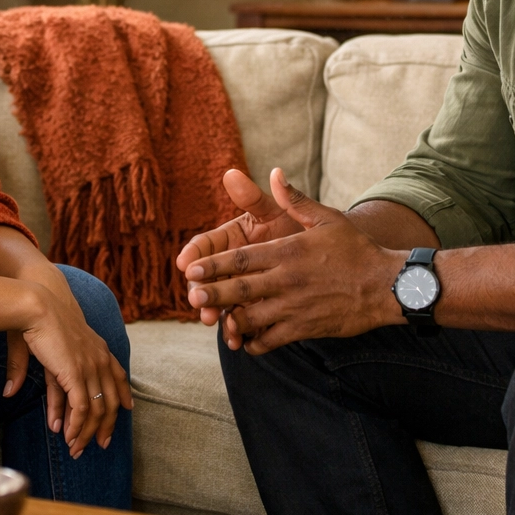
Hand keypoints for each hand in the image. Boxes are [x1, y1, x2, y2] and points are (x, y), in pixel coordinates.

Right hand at [4, 284, 132, 457]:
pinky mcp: (75, 374)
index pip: (119, 375)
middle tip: (101, 444)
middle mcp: (99, 359)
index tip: (127, 409)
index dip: (124, 394)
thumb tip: (11, 393)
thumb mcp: (44, 352)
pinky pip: (82, 408)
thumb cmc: (38, 321)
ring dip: (86, 432)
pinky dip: (77, 426)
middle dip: (105, 425)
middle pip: (111, 400)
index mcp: (99, 348)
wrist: (37, 304)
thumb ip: (34, 373)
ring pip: (97, 410)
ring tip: (76, 449)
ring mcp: (90, 367)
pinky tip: (69, 435)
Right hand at [176, 169, 305, 337]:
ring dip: (216, 314)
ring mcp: (241, 289)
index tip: (184, 262)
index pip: (206, 245)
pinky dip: (237, 331)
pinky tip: (238, 340)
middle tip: (196, 299)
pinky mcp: (254, 309)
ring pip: (221, 302)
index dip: (193, 254)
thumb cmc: (300, 232)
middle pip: (207, 278)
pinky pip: (241, 321)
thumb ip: (255, 198)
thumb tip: (231, 173)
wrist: (330, 262)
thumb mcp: (278, 213)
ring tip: (217, 322)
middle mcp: (232, 266)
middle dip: (200, 288)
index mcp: (232, 239)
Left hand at [182, 168, 407, 354]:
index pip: (241, 258)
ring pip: (251, 318)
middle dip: (212, 294)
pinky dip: (255, 342)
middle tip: (191, 297)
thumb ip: (295, 200)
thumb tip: (274, 173)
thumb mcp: (327, 218)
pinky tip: (247, 340)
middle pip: (239, 290)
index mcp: (288, 251)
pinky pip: (271, 340)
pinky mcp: (305, 328)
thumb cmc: (356, 249)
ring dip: (231, 321)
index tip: (192, 269)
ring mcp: (295, 307)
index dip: (213, 264)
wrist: (386, 286)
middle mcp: (287, 280)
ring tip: (216, 321)